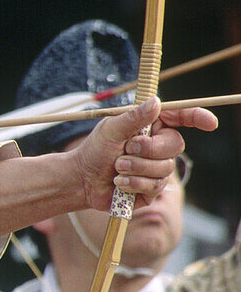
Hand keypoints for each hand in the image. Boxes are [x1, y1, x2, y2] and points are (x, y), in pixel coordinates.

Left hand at [72, 98, 216, 210]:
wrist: (81, 179)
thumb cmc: (95, 150)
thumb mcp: (110, 129)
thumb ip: (133, 117)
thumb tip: (156, 102)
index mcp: (152, 127)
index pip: (181, 118)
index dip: (198, 118)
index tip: (209, 123)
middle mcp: (158, 147)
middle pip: (176, 145)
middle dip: (149, 148)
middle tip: (126, 148)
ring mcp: (156, 169)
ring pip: (164, 168)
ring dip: (136, 167)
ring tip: (117, 167)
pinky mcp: (151, 189)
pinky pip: (154, 186)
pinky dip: (133, 183)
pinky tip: (118, 182)